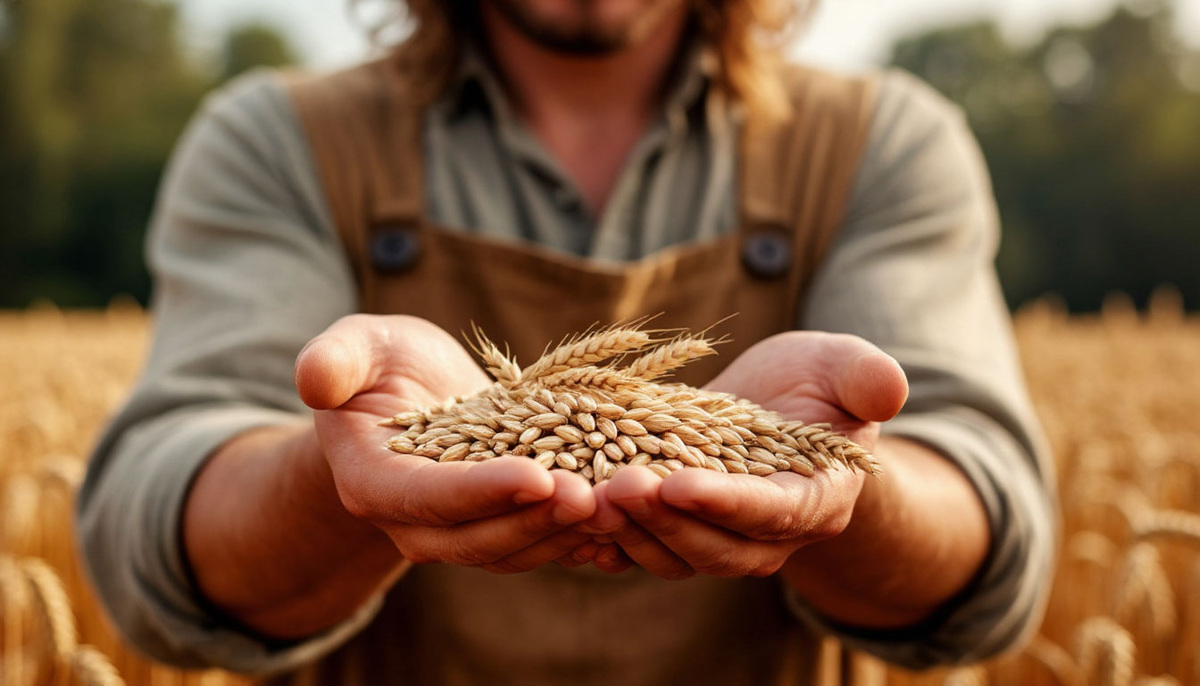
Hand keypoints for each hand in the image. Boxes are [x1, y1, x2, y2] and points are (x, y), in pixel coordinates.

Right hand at [295, 314, 596, 573]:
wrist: (407, 396)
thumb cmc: (378, 364)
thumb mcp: (355, 346)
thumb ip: (334, 359)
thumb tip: (313, 379)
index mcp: (374, 482)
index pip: (428, 498)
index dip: (481, 492)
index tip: (536, 475)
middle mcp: (417, 522)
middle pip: (479, 538)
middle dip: (536, 520)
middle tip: (590, 495)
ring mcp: (463, 530)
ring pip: (518, 547)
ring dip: (568, 532)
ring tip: (617, 504)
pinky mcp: (503, 524)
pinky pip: (543, 541)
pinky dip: (582, 537)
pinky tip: (626, 520)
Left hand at [577, 331, 907, 578]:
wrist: (784, 410)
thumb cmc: (820, 386)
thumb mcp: (845, 368)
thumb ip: (867, 378)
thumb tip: (891, 390)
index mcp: (816, 501)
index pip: (771, 513)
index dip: (725, 503)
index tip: (678, 482)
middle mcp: (768, 537)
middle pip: (714, 546)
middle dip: (663, 520)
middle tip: (617, 485)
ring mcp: (719, 538)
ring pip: (671, 554)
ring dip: (628, 531)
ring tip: (586, 494)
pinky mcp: (678, 530)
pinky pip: (641, 550)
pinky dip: (608, 542)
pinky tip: (573, 520)